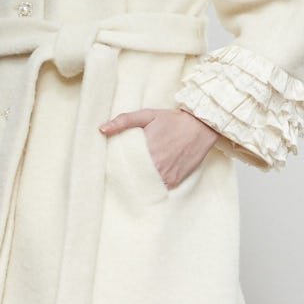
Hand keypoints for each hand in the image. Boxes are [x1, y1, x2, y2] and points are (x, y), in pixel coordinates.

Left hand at [99, 106, 219, 189]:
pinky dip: (153, 186)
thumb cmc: (172, 120)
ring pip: (145, 186)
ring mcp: (167, 175)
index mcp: (146, 150)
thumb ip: (124, 121)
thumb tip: (102, 129)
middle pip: (134, 178)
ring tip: (132, 179)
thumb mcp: (147, 115)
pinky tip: (147, 181)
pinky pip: (159, 189)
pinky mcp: (175, 181)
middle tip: (118, 176)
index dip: (116, 168)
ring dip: (139, 183)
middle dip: (126, 177)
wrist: (200, 127)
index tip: (110, 169)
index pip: (123, 166)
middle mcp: (156, 166)